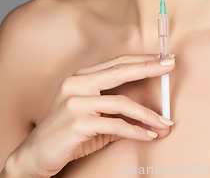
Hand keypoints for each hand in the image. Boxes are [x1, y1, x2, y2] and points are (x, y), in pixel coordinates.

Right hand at [7, 54, 175, 177]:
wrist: (34, 155)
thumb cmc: (67, 134)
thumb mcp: (93, 117)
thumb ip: (117, 112)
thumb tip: (150, 115)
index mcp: (81, 77)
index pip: (117, 63)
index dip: (141, 60)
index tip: (163, 58)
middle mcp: (77, 84)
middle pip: (120, 71)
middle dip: (149, 68)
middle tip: (171, 65)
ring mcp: (76, 102)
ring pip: (122, 102)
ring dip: (148, 113)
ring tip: (164, 122)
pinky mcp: (77, 123)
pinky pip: (116, 125)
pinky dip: (136, 131)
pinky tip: (148, 135)